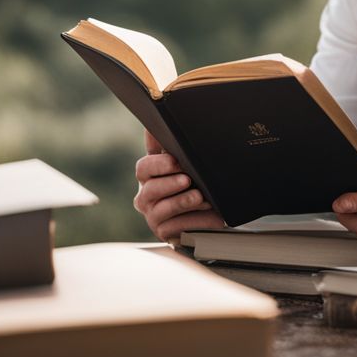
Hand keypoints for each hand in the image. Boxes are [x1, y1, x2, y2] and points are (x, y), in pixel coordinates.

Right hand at [133, 130, 223, 245]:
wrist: (205, 216)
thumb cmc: (193, 184)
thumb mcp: (186, 162)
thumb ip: (171, 145)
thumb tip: (157, 125)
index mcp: (150, 174)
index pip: (144, 166)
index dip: (158, 163)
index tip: (175, 160)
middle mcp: (147, 194)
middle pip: (150, 187)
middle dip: (169, 182)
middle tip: (187, 178)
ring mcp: (153, 214)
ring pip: (161, 207)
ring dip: (182, 201)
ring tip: (199, 197)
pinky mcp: (165, 232)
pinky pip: (177, 227)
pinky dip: (195, 220)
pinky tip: (211, 216)